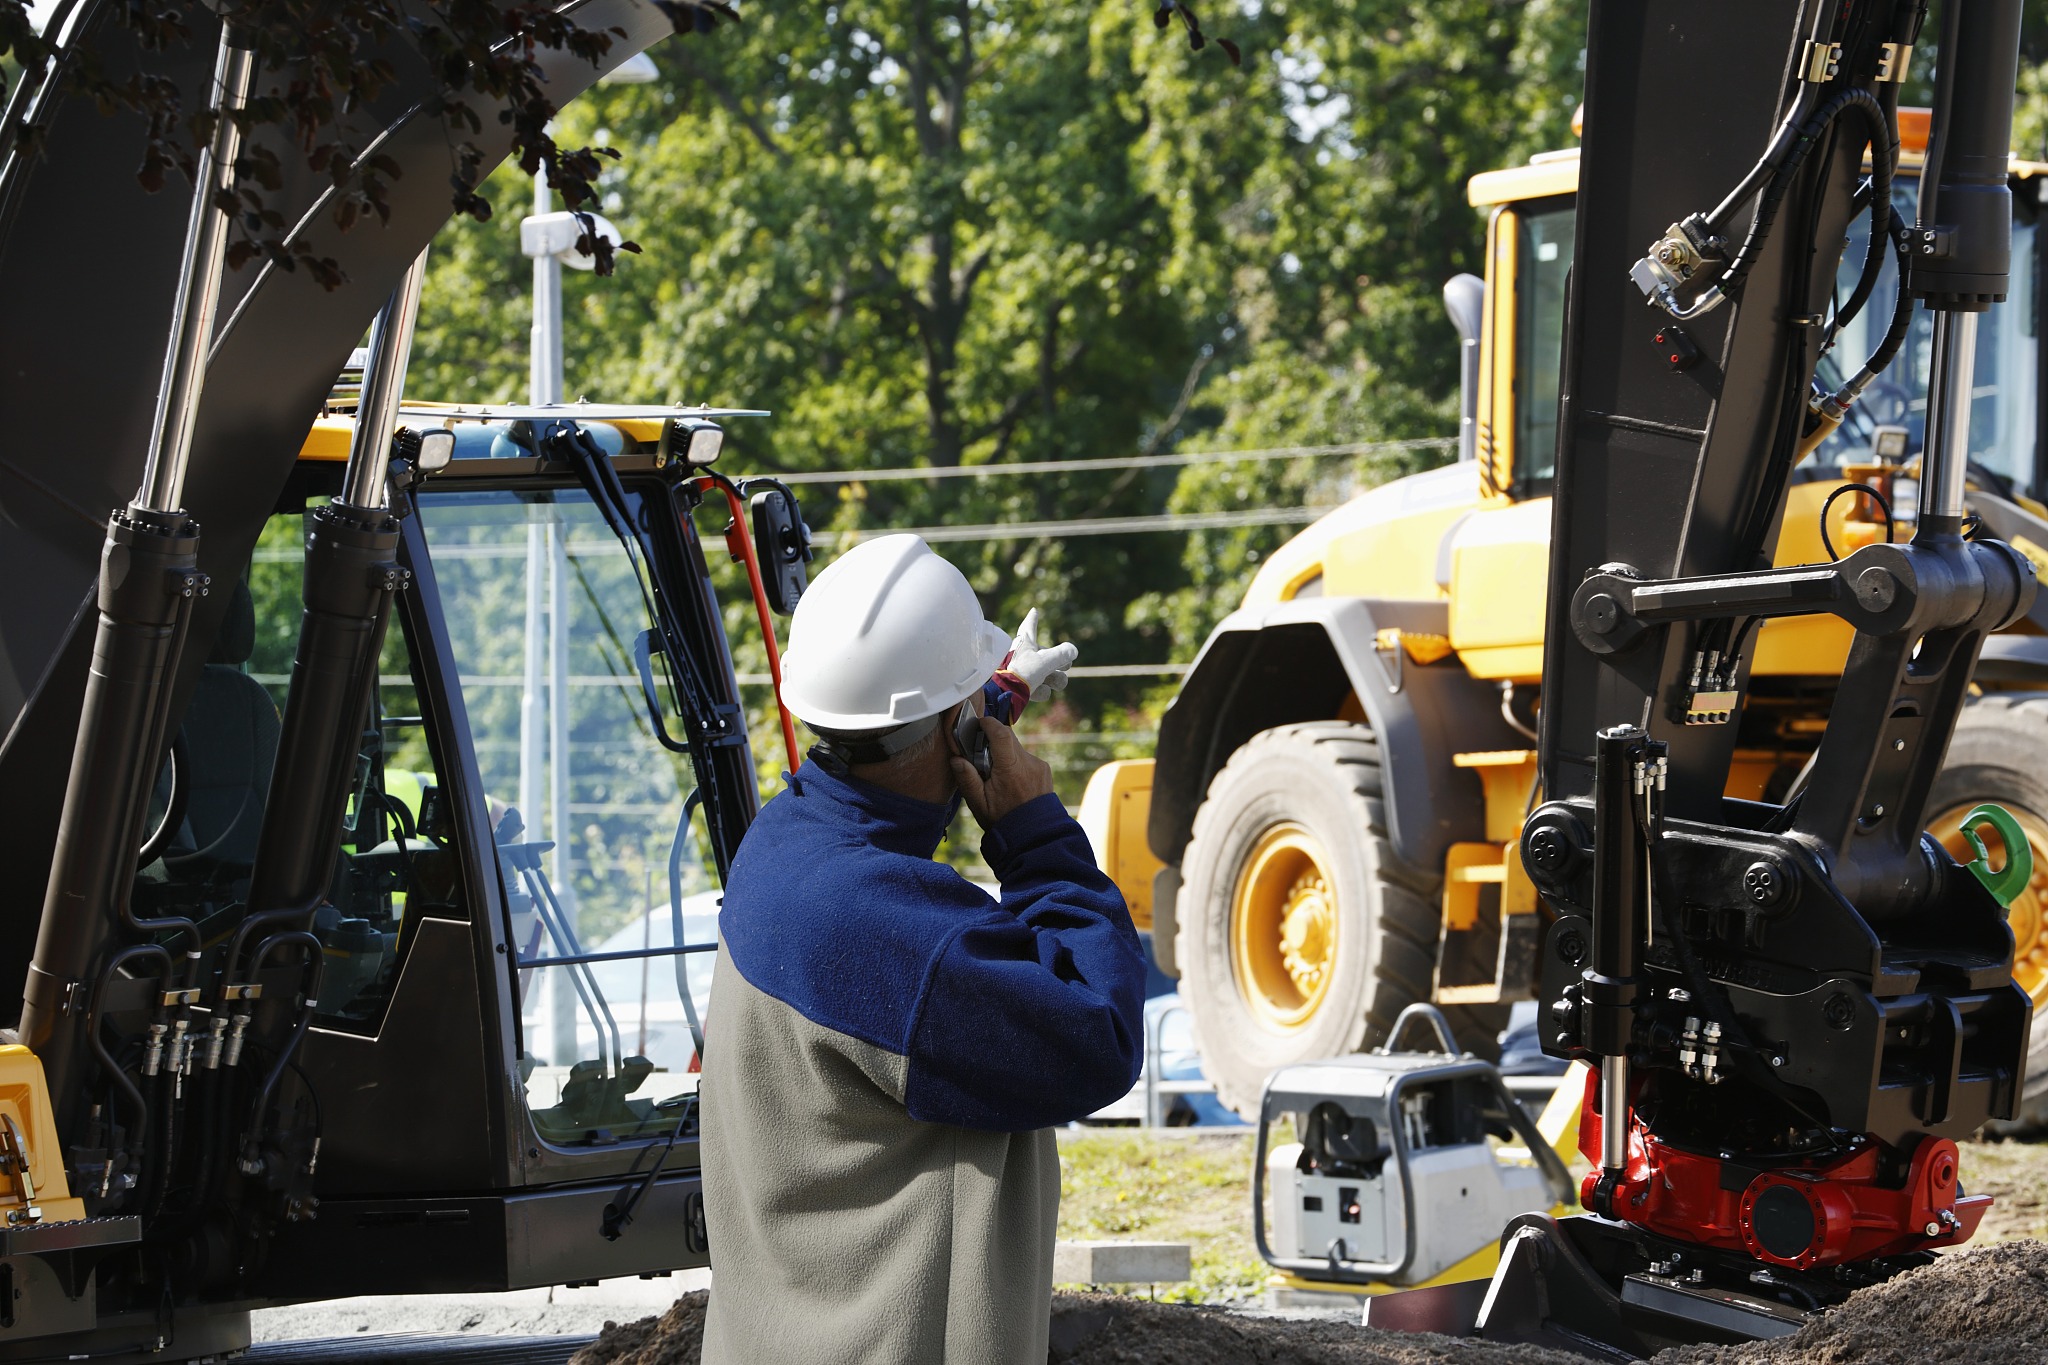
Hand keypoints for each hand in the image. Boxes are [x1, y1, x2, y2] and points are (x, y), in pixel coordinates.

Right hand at [950, 713, 1055, 829]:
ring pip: (1016, 748)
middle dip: (992, 740)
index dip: (988, 723)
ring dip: (1004, 754)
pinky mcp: (1044, 770)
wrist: (1034, 836)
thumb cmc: (1003, 821)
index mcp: (1010, 769)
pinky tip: (1010, 782)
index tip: (978, 722)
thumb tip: (956, 759)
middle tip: (980, 757)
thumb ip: (967, 779)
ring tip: (996, 776)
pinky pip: (1026, 758)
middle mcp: (1028, 763)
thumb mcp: (979, 804)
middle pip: (1008, 737)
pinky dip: (1015, 763)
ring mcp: (1039, 765)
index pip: (1001, 733)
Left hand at [1005, 608, 1078, 698]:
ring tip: (1056, 683)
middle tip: (1067, 665)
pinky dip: (1042, 691)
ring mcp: (1023, 673)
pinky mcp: (1023, 689)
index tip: (1033, 610)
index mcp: (1024, 644)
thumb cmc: (1022, 672)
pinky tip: (1037, 691)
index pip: (1029, 627)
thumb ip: (1061, 654)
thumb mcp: (1045, 660)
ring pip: (1048, 674)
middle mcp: (1023, 657)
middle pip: (1048, 656)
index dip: (1032, 619)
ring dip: (1056, 679)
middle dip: (1061, 662)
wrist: (1004, 695)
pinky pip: (1040, 689)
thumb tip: (1073, 650)